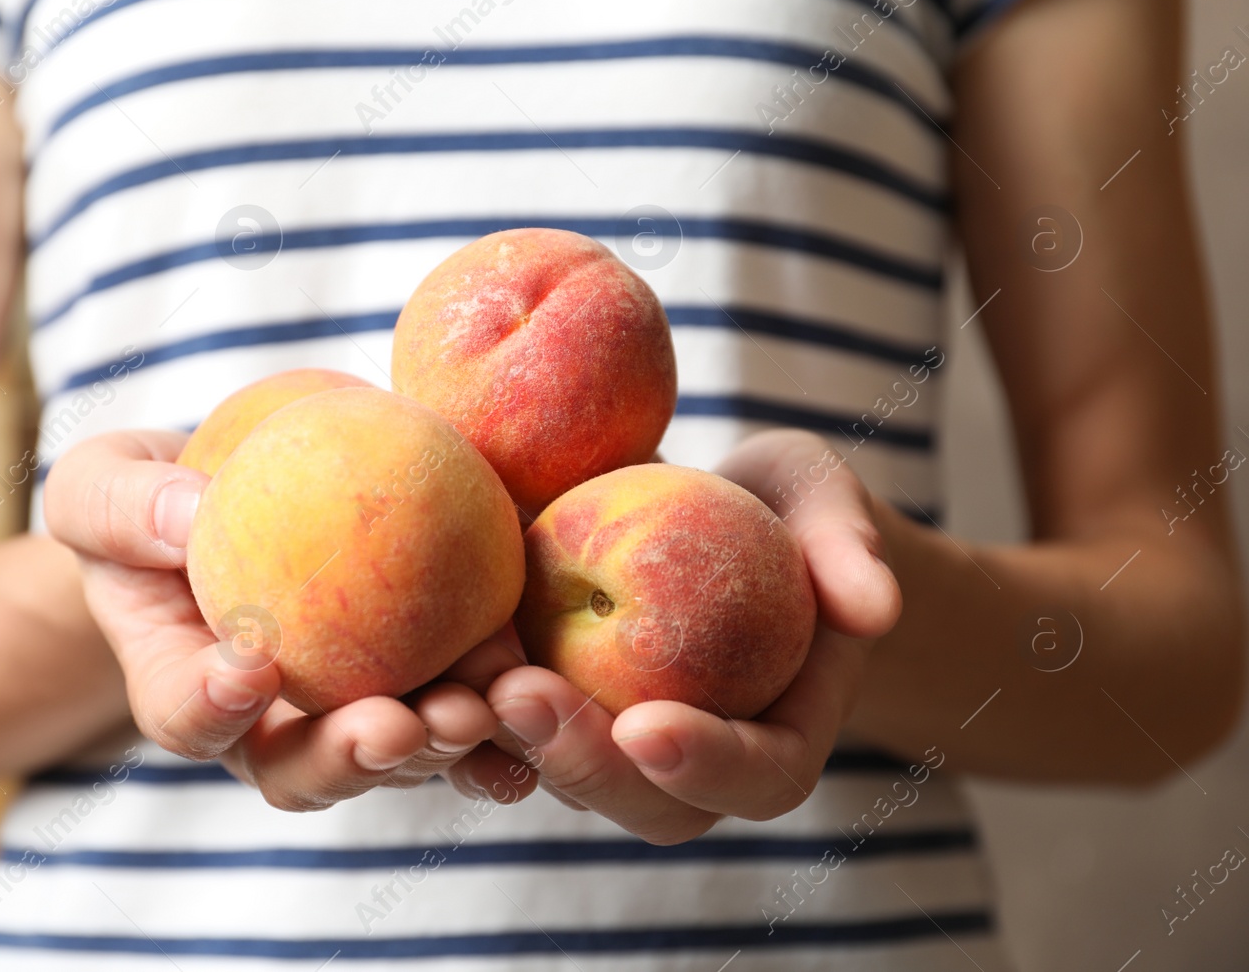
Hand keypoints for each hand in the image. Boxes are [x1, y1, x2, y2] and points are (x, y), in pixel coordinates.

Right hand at [44, 430, 521, 809]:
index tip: (247, 671)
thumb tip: (189, 514)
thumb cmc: (147, 498)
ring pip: (398, 751)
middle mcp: (271, 722)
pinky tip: (540, 696)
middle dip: (353, 759)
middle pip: (305, 767)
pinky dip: (505, 711)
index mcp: (184, 685)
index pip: (188, 718)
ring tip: (480, 710)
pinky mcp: (422, 671)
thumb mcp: (104, 487)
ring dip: (443, 743)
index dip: (211, 709)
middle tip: (394, 727)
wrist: (239, 484)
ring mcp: (350, 705)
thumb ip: (127, 508)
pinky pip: (466, 701)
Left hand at [466, 429, 901, 843]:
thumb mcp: (829, 506)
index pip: (758, 776)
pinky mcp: (562, 704)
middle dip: (583, 762)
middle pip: (645, 799)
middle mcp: (696, 758)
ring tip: (465, 679)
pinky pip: (515, 723)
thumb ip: (850, 552)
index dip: (707, 763)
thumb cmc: (792, 512)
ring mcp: (621, 742)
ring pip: (565, 773)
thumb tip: (874, 607)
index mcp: (779, 735)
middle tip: (527, 698)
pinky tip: (432, 649)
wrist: (722, 512)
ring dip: (511, 740)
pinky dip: (474, 698)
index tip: (650, 726)